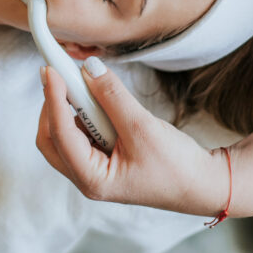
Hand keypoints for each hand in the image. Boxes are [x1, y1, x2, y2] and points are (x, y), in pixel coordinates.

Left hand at [36, 62, 230, 216]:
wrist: (202, 184)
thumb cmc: (177, 167)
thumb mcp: (143, 127)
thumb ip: (113, 97)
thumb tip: (89, 68)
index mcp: (92, 179)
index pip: (60, 134)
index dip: (53, 98)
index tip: (50, 68)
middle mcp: (86, 177)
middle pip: (51, 138)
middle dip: (53, 105)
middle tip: (61, 75)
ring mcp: (94, 170)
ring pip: (64, 135)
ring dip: (68, 108)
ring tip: (85, 84)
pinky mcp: (103, 159)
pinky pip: (82, 133)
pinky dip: (84, 113)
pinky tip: (99, 99)